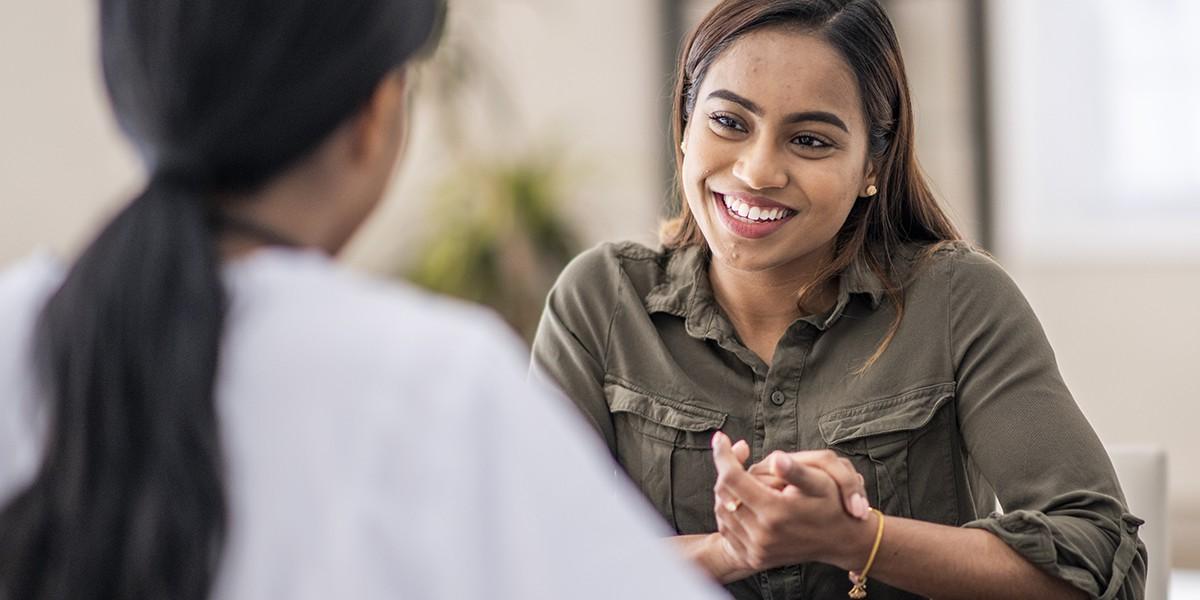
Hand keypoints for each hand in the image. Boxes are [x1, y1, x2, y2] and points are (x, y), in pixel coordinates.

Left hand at [710, 432, 874, 571]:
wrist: (840, 541)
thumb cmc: (833, 506)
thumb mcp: (822, 483)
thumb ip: (797, 471)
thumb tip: (776, 459)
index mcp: (775, 512)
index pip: (732, 478)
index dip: (723, 454)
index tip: (720, 437)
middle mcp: (762, 534)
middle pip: (723, 493)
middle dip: (725, 470)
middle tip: (735, 455)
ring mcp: (756, 549)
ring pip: (722, 511)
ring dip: (726, 490)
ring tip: (742, 477)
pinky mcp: (754, 557)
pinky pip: (727, 530)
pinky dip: (729, 511)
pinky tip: (743, 499)